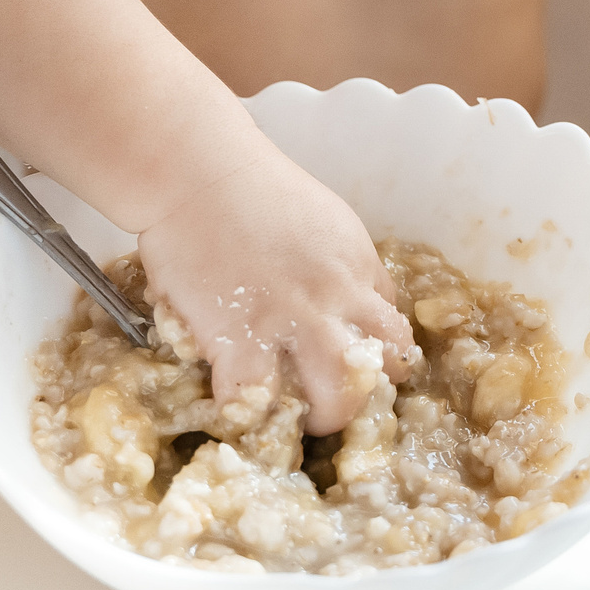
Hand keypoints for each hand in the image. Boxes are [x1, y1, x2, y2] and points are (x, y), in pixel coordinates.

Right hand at [134, 144, 416, 432]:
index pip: (391, 328)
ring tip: (297, 417)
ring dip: (322, 415)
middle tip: (334, 401)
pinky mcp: (242, 338)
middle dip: (367, 394)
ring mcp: (295, 320)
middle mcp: (340, 296)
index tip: (350, 365)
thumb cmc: (247, 186)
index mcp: (359, 266)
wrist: (198, 172)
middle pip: (388, 367)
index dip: (373, 354)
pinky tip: (236, 408)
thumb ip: (335, 266)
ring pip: (340, 396)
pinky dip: (246, 414)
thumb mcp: (321, 220)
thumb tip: (332, 302)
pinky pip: (255, 400)